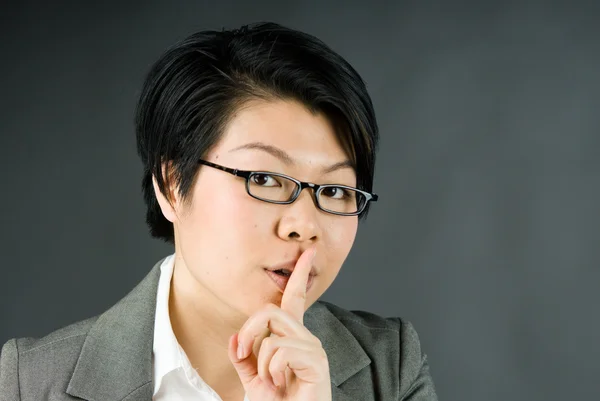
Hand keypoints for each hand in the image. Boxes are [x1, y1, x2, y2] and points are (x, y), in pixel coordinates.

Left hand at [228, 247, 331, 400]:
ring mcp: (312, 348)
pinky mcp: (317, 360)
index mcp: (291, 338)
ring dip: (261, 360)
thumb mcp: (252, 380)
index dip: (301, 274)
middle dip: (248, 331)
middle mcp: (305, 337)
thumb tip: (234, 338)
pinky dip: (271, 370)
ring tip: (271, 380)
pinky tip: (281, 383)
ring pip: (273, 332)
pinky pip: (281, 350)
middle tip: (242, 355)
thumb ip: (243, 358)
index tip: (309, 252)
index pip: (295, 298)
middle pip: (270, 311)